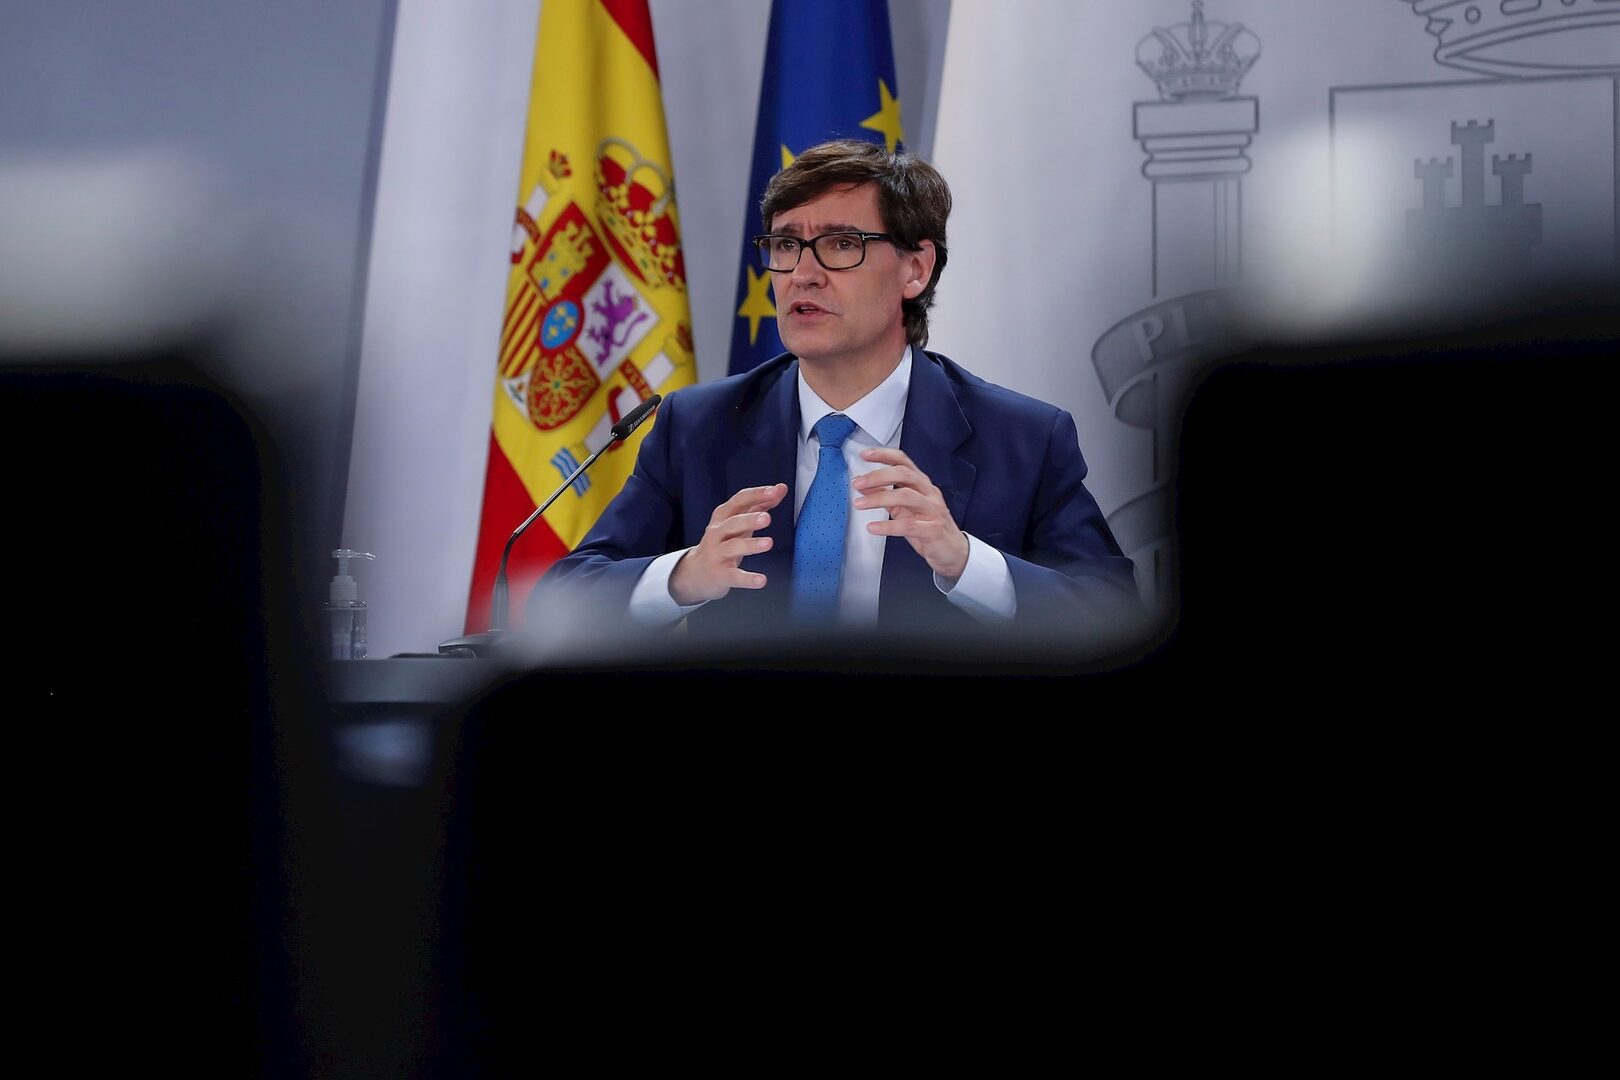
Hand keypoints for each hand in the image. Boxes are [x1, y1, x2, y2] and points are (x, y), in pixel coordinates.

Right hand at [669, 483, 787, 604]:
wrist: (695, 573)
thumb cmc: (721, 543)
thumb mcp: (736, 523)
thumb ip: (759, 505)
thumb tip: (780, 489)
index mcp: (723, 517)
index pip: (739, 501)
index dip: (756, 495)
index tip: (775, 491)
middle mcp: (717, 533)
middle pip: (732, 523)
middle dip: (749, 519)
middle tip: (767, 518)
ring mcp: (716, 554)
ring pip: (732, 547)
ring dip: (750, 545)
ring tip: (768, 543)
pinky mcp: (719, 574)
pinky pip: (734, 576)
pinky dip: (747, 579)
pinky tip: (761, 580)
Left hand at [853, 448, 969, 580]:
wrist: (953, 553)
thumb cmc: (929, 528)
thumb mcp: (905, 509)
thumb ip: (887, 497)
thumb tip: (865, 487)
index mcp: (922, 485)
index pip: (903, 462)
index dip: (884, 455)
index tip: (865, 454)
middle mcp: (929, 494)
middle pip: (904, 474)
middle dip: (878, 476)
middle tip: (858, 483)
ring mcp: (933, 510)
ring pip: (906, 496)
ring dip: (879, 498)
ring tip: (859, 504)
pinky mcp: (933, 530)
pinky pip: (909, 525)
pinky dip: (888, 526)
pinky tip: (873, 527)